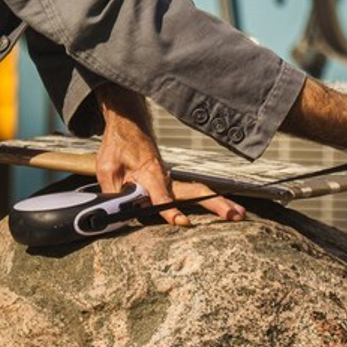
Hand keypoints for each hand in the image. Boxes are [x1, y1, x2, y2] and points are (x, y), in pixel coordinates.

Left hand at [95, 84, 244, 226]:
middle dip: (216, 204)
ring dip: (219, 203)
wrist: (127, 124)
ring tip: (239, 213)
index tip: (182, 222)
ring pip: (198, 191)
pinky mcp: (170, 181)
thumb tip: (117, 215)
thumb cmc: (118, 145)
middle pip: (194, 191)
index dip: (170, 211)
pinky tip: (225, 208)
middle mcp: (166, 177)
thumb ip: (113, 194)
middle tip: (235, 215)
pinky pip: (192, 192)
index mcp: (150, 173)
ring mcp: (171, 179)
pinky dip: (211, 200)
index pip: (162, 196)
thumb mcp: (107, 169)